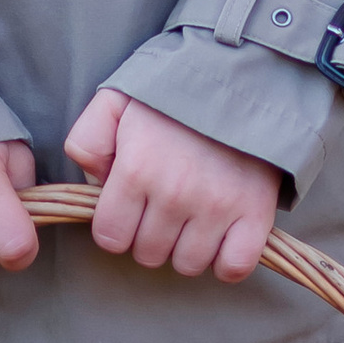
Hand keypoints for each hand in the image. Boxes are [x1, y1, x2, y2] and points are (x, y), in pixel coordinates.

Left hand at [64, 88, 278, 281]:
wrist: (245, 74)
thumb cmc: (175, 91)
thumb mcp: (115, 101)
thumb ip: (87, 140)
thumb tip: (94, 184)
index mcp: (135, 169)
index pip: (110, 238)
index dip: (116, 227)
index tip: (130, 209)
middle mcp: (174, 195)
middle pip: (148, 255)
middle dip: (149, 236)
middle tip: (163, 206)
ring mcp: (217, 208)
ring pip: (187, 265)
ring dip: (186, 248)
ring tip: (192, 216)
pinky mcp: (256, 214)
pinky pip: (234, 267)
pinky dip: (226, 260)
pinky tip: (221, 236)